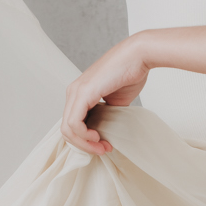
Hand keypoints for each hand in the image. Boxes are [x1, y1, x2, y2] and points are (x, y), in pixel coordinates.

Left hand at [60, 37, 151, 154]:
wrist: (138, 56)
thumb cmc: (131, 73)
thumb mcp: (117, 101)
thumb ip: (108, 114)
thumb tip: (107, 130)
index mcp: (80, 93)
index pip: (73, 124)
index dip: (86, 140)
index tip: (104, 146)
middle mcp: (74, 92)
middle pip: (67, 130)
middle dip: (84, 145)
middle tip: (103, 149)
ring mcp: (76, 92)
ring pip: (67, 129)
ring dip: (84, 143)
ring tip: (102, 146)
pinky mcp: (82, 93)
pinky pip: (74, 123)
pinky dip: (84, 135)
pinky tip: (97, 136)